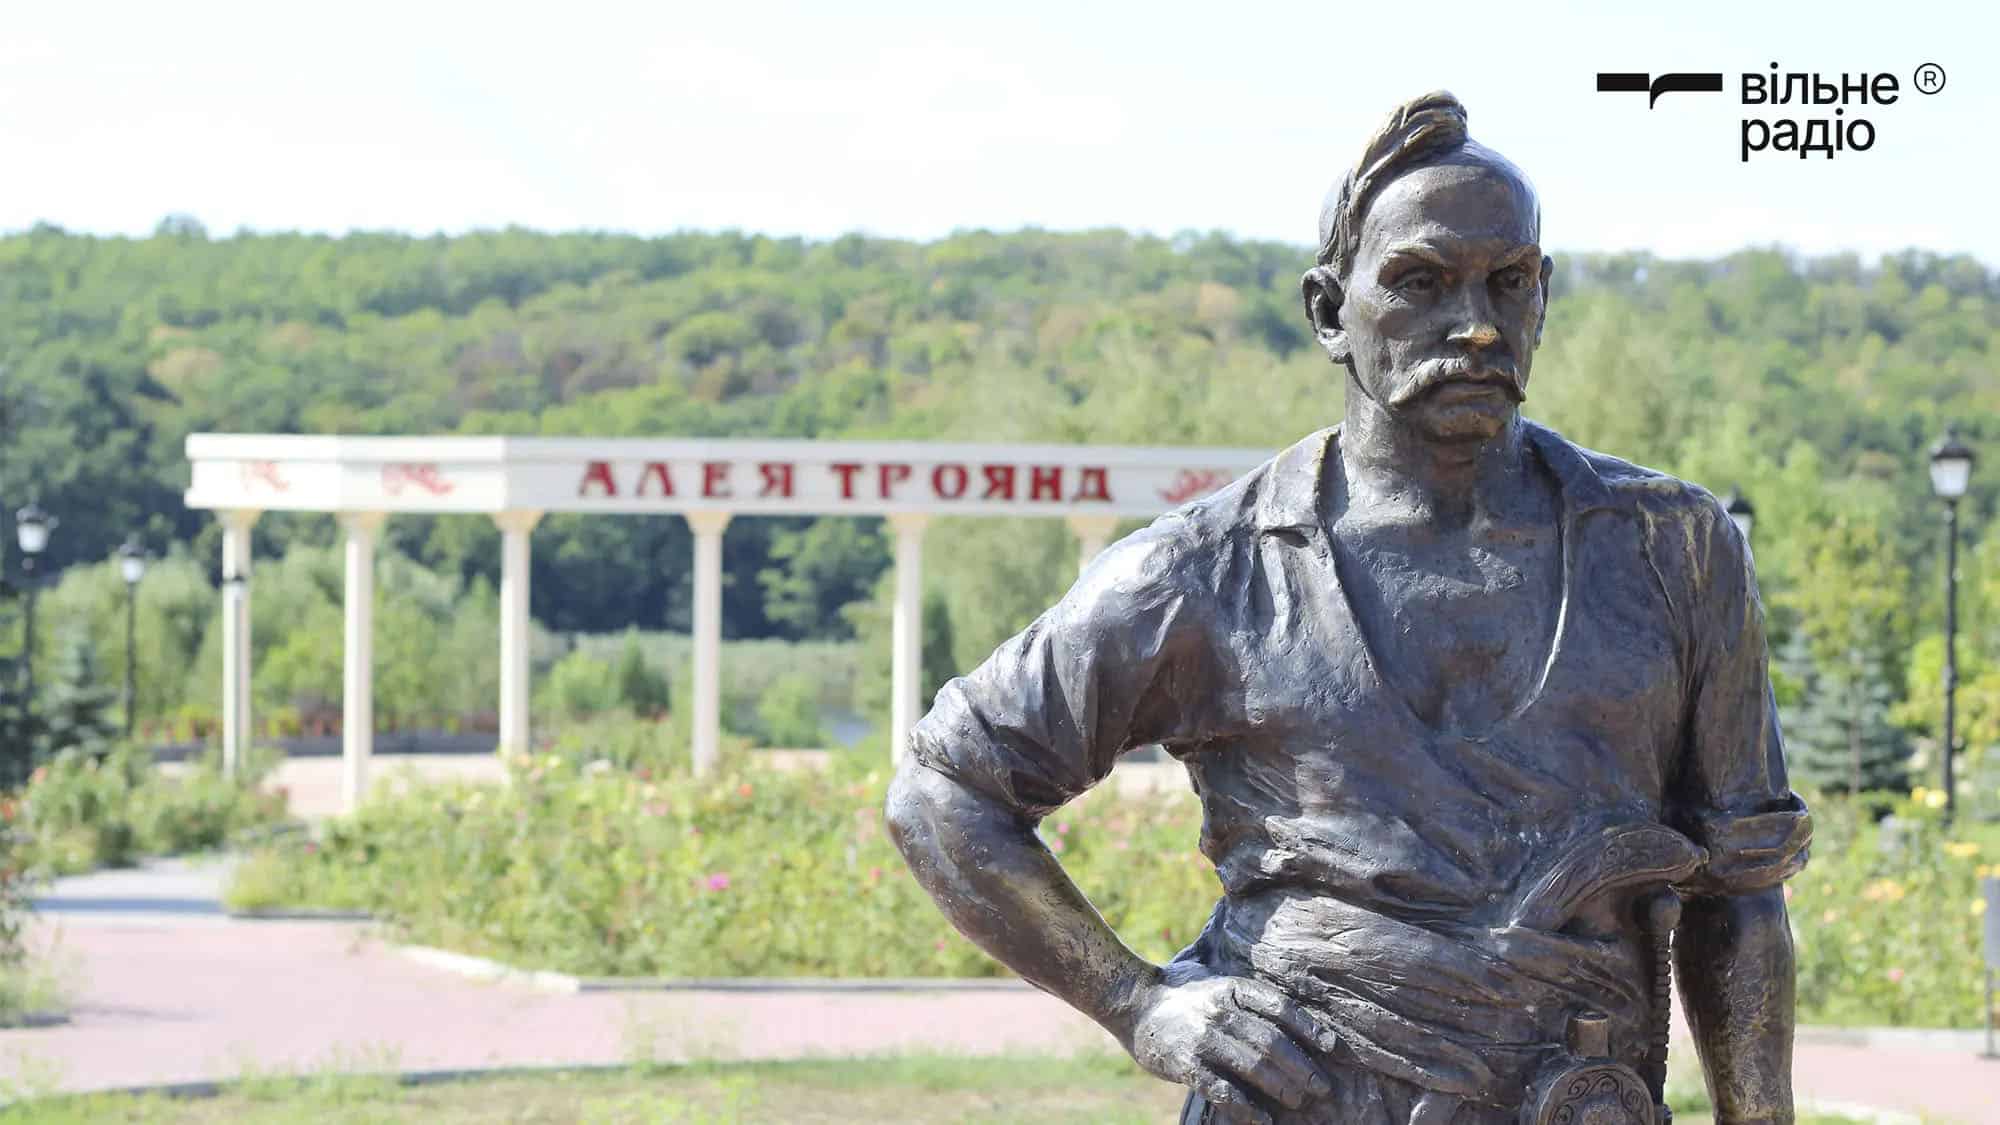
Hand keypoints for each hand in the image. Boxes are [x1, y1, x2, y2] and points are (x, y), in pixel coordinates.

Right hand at [1124, 963, 1337, 1123]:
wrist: (1133, 1002)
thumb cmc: (1182, 994)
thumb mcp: (1217, 983)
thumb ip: (1248, 997)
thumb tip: (1293, 1020)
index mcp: (1233, 988)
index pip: (1281, 1008)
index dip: (1310, 1028)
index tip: (1332, 1047)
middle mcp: (1221, 1011)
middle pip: (1272, 1042)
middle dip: (1302, 1067)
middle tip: (1321, 1087)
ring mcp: (1203, 1038)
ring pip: (1253, 1066)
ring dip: (1281, 1087)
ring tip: (1298, 1101)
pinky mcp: (1186, 1064)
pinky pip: (1222, 1090)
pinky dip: (1246, 1108)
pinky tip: (1262, 1120)